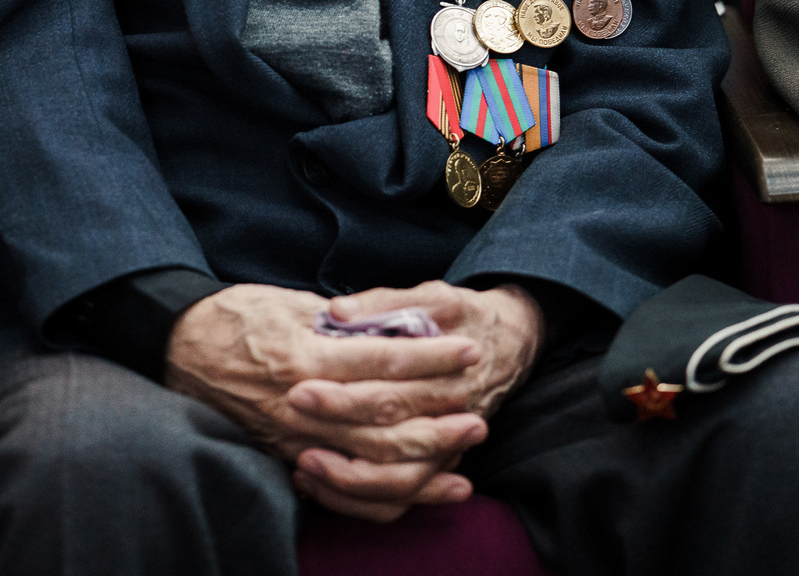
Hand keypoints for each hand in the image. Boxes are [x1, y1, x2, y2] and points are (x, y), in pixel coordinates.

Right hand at [164, 283, 488, 520]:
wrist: (176, 349)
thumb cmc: (234, 317)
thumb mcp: (287, 302)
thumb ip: (341, 319)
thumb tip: (394, 324)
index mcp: (305, 358)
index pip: (383, 362)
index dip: (430, 358)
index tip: (467, 350)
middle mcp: (302, 407)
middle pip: (386, 421)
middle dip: (439, 414)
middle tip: (479, 406)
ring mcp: (295, 441)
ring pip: (372, 464)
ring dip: (426, 458)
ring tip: (465, 448)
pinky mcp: (288, 462)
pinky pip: (346, 494)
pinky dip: (391, 497)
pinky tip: (427, 489)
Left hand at [284, 282, 543, 521]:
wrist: (510, 344)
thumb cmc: (462, 315)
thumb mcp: (433, 297)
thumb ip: (383, 303)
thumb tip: (336, 312)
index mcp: (449, 369)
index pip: (389, 388)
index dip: (342, 394)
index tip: (297, 389)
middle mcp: (452, 415)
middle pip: (389, 438)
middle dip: (335, 436)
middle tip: (288, 428)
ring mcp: (448, 447)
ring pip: (398, 483)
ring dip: (346, 482)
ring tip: (301, 467)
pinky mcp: (438, 465)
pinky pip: (401, 499)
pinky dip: (360, 501)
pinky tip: (318, 487)